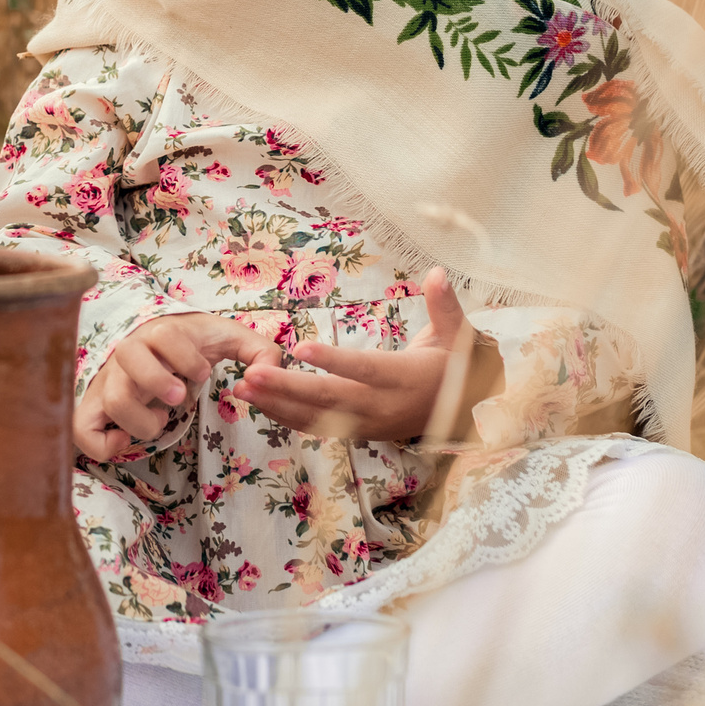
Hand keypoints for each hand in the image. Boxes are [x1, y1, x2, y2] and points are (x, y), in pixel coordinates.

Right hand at [72, 311, 280, 462]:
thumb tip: (263, 376)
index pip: (165, 336)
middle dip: (160, 383)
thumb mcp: (227, 339)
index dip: (186, 357)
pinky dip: (104, 442)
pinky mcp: (93, 408)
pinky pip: (82, 429)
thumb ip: (258, 351)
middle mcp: (127, 353)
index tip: (204, 374)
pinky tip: (126, 438)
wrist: (148, 342)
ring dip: (142, 419)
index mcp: (159, 332)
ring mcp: (107, 381)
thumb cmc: (190, 345)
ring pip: (112, 400)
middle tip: (181, 398)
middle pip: (130, 361)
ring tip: (160, 419)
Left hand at [235, 268, 479, 442]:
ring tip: (241, 389)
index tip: (301, 348)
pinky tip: (258, 402)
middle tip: (251, 373)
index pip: (365, 369)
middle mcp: (382, 406)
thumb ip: (445, 306)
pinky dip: (286, 416)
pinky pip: (317, 427)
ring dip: (276, 404)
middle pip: (330, 399)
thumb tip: (438, 273)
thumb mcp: (459, 336)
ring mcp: (367, 424)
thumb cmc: (457, 368)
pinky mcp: (357, 432)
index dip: (334, 361)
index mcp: (405, 378)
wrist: (463, 416)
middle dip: (287, 387)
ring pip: (317, 418)